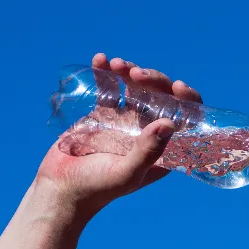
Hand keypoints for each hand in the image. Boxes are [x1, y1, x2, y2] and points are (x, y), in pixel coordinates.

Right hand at [33, 53, 204, 215]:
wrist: (61, 188)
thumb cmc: (97, 188)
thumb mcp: (126, 173)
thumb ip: (147, 151)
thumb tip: (169, 124)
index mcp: (162, 149)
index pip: (186, 119)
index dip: (186, 100)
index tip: (176, 87)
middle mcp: (147, 133)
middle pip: (162, 97)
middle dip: (154, 80)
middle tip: (136, 75)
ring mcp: (125, 121)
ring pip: (137, 87)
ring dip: (130, 70)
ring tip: (116, 64)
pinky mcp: (103, 113)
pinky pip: (109, 87)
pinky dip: (106, 71)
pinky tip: (100, 60)